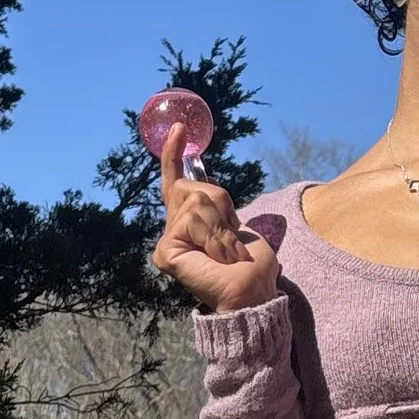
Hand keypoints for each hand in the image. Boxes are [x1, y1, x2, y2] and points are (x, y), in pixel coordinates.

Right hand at [149, 122, 277, 312]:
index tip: (179, 128)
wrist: (251, 291)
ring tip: (227, 251)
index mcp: (191, 218)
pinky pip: (190, 221)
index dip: (174, 155)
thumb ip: (214, 205)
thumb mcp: (236, 224)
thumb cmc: (250, 264)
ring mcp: (170, 240)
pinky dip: (212, 236)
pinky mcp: (166, 251)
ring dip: (220, 224)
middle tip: (231, 236)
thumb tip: (198, 185)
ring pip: (194, 201)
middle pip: (191, 187)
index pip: (176, 180)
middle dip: (219, 204)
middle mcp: (176, 226)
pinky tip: (215, 257)